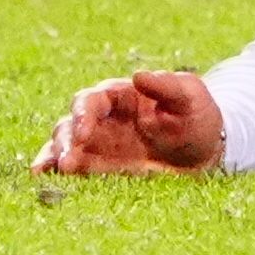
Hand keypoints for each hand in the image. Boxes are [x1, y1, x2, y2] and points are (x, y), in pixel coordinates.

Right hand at [32, 71, 225, 175]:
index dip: (83, 114)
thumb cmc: (197, 115)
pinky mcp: (101, 165)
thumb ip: (167, 86)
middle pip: (70, 124)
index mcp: (120, 96)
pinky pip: (76, 167)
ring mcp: (98, 143)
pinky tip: (49, 178)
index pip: (92, 100)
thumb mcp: (190, 97)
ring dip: (56, 157)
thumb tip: (139, 75)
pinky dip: (59, 172)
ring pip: (65, 146)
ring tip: (53, 170)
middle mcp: (102, 118)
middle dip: (65, 141)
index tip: (83, 132)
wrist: (206, 148)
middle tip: (67, 161)